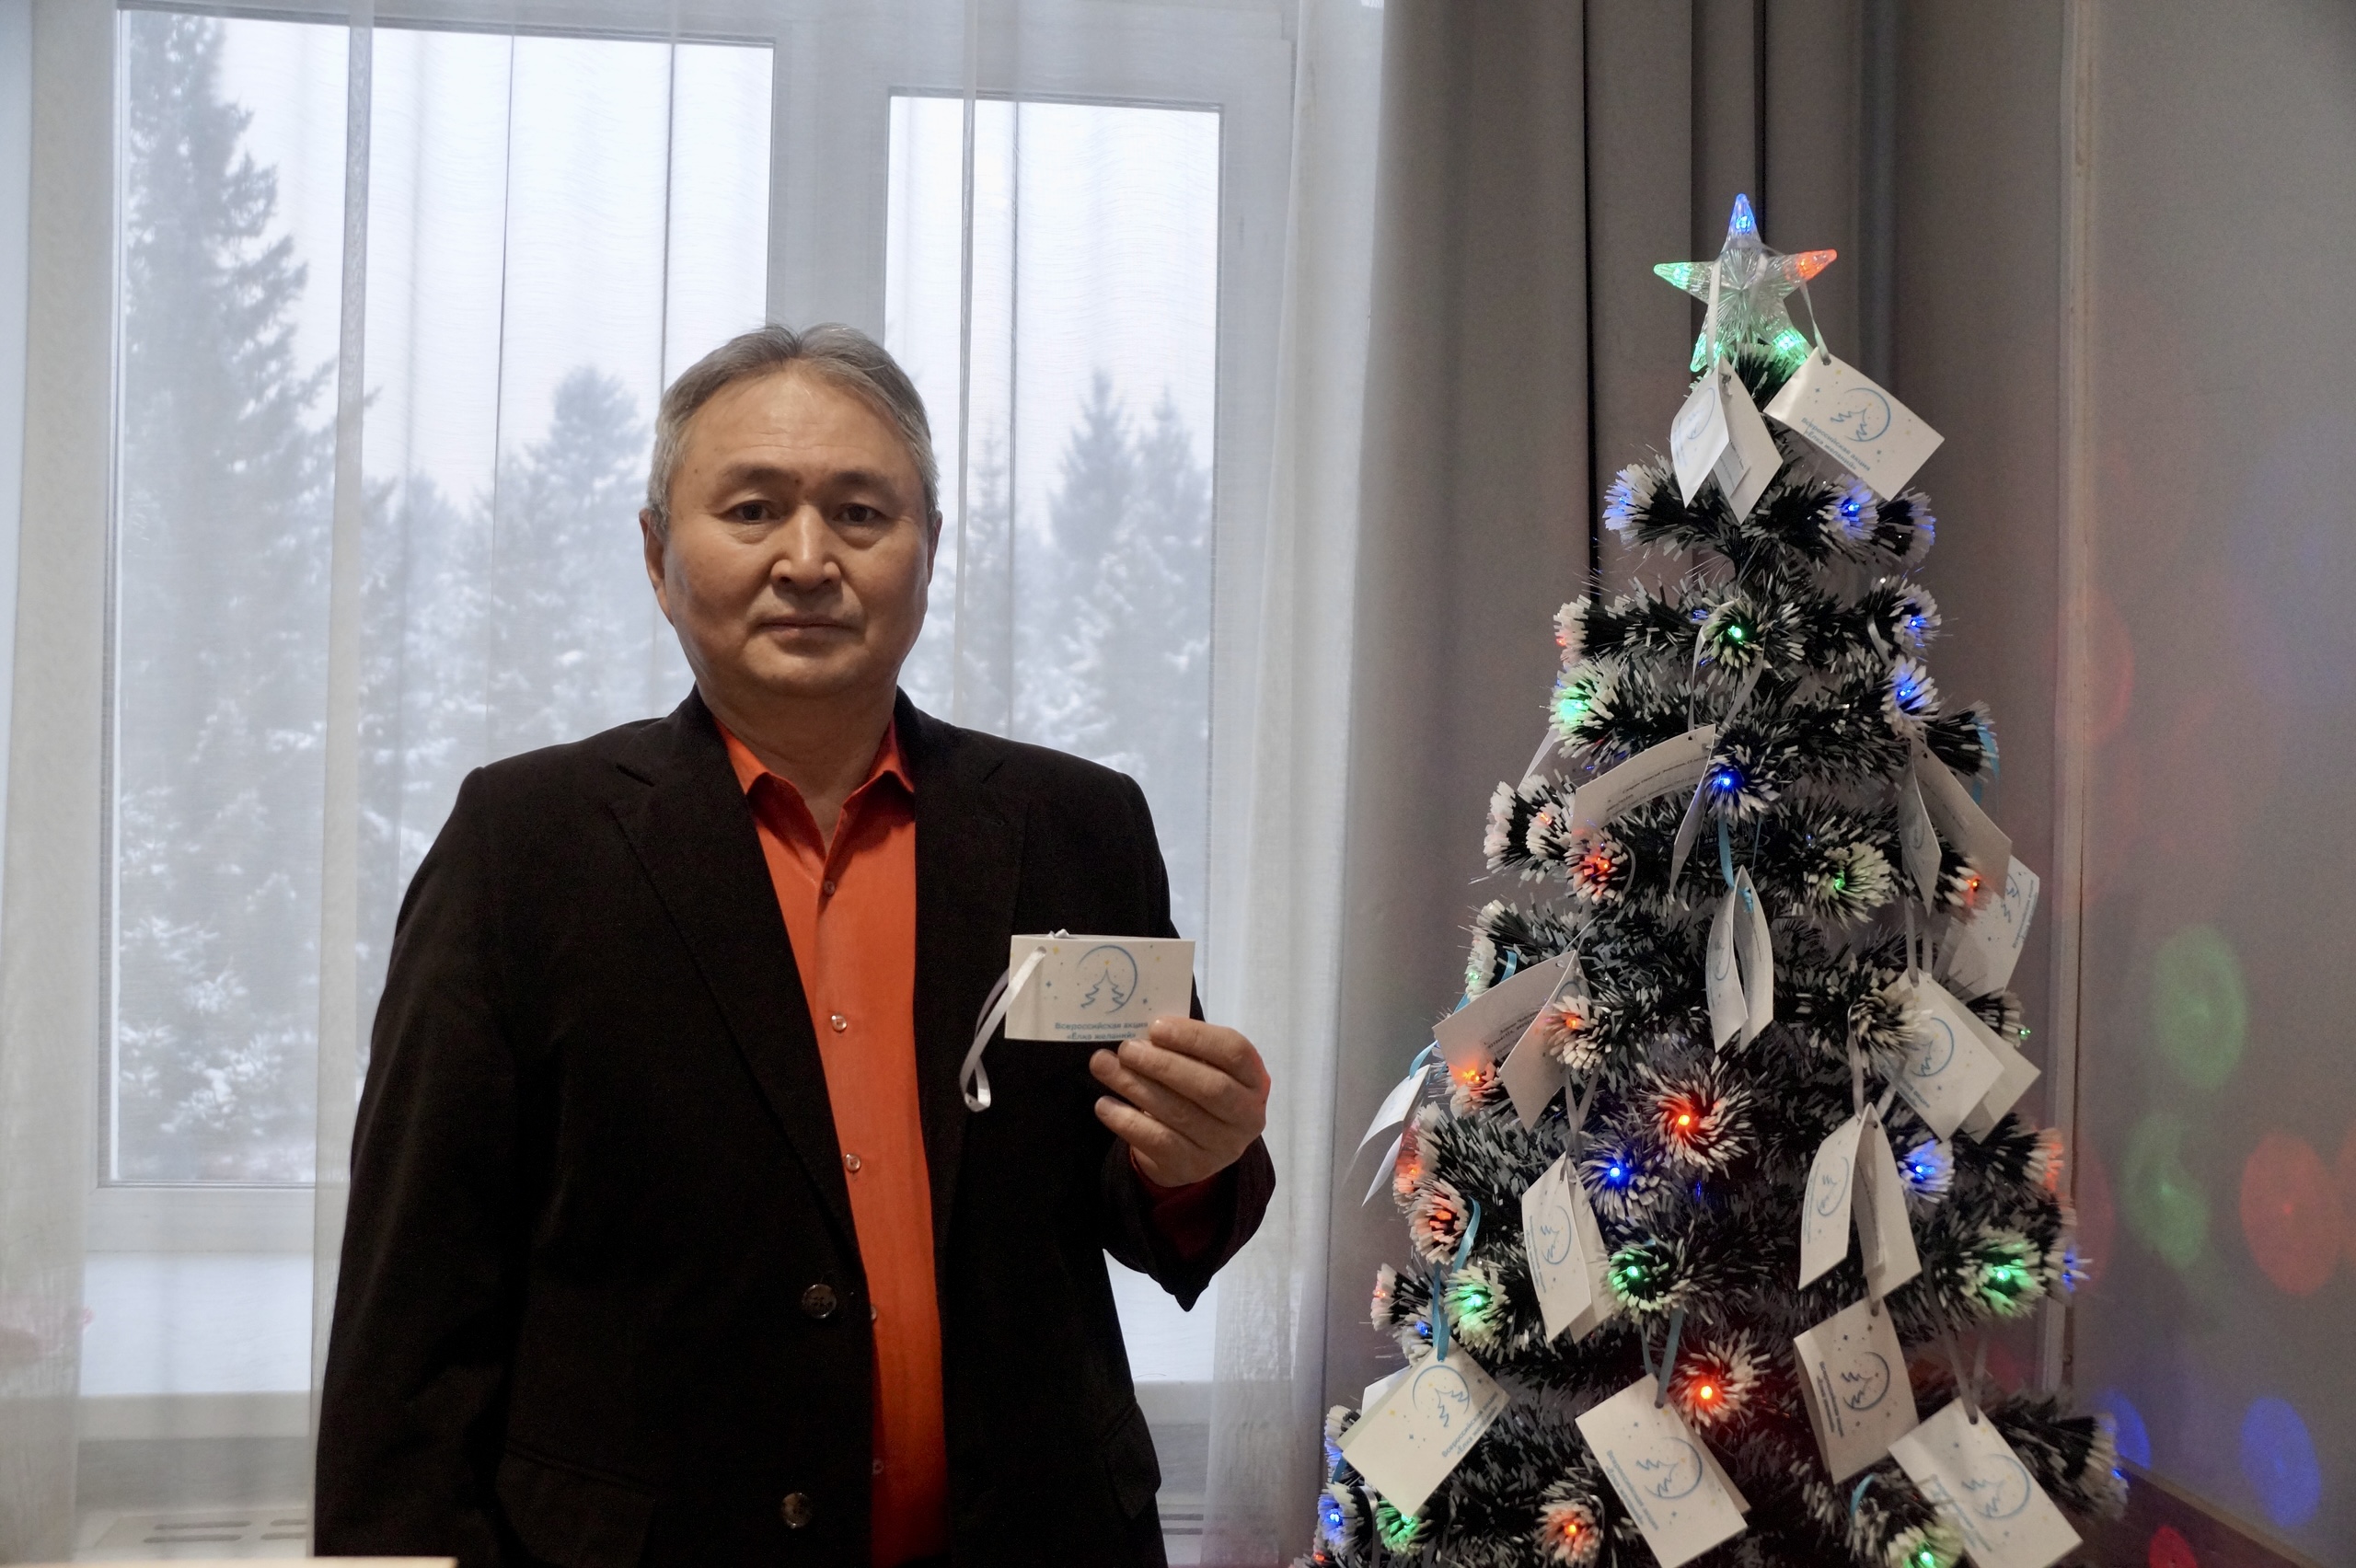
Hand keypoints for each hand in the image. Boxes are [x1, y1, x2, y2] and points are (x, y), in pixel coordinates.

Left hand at [1090, 1017, 1270, 1187]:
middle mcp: (1247, 1115)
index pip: (1234, 1052)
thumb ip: (1182, 1046)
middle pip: (1208, 1087)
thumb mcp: (1202, 1065)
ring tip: (1104, 1067)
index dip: (1195, 1037)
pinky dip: (1126, 1121)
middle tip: (1126, 1049)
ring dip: (1135, 1086)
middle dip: (1162, 1064)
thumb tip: (1140, 1033)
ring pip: (1178, 1113)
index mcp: (1253, 1079)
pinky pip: (1157, 1141)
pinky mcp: (1192, 1166)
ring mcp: (1222, 1146)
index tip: (1156, 1027)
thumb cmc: (1197, 1089)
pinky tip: (1105, 1104)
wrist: (1196, 1147)